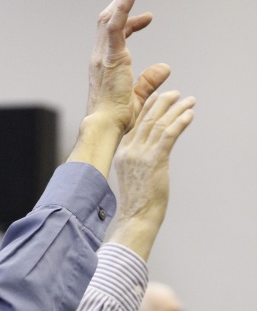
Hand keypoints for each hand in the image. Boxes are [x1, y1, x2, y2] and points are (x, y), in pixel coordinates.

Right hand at [86, 0, 169, 135]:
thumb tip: (165, 67)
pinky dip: (123, 6)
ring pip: (109, 18)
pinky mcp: (110, 55)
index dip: (130, 23)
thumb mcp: (138, 96)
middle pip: (107, 21)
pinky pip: (115, 24)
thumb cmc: (117, 118)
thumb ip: (150, 81)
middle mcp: (100, 57)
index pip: (115, 36)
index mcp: (105, 65)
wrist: (106, 126)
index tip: (148, 19)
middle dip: (122, 3)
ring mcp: (103, 55)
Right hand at [111, 90, 195, 258]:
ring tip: (188, 101)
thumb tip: (151, 153)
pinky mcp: (154, 160)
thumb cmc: (138, 202)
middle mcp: (129, 150)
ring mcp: (140, 154)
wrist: (136, 217)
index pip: (135, 123)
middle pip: (147, 118)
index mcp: (122, 153)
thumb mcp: (133, 176)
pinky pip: (168, 134)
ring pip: (159, 123)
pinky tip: (189, 115)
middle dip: (163, 103)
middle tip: (175, 93)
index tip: (157, 96)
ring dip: (176, 109)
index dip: (147, 107)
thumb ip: (138, 160)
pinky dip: (180, 122)